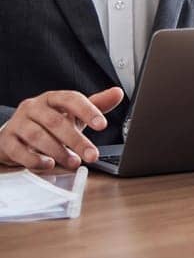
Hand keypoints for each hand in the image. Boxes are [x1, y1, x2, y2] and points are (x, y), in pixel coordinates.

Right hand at [0, 87, 120, 170]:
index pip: (71, 99)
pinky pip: (19, 150)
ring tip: (74, 162)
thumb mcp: (73, 113)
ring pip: (37, 136)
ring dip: (58, 151)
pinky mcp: (6, 141)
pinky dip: (35, 159)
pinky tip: (49, 164)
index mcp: (52, 98)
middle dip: (76, 140)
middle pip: (55, 122)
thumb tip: (118, 93)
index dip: (87, 111)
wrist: (15, 135)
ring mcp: (17, 123)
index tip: (103, 125)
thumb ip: (96, 105)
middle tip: (92, 155)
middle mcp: (33, 107)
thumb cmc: (48, 123)